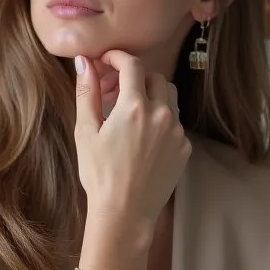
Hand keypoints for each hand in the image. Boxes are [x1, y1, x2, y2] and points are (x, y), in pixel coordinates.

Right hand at [75, 50, 190, 235]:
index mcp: (134, 106)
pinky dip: (160, 121)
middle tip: (115, 91)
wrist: (125, 212)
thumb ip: (87, 92)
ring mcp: (177, 131)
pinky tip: (142, 139)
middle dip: (135, 78)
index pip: (132, 64)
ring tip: (131, 113)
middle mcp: (162, 114)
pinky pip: (175, 123)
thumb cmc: (100, 174)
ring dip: (152, 96)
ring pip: (169, 98)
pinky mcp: (184, 148)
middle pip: (155, 77)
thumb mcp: (86, 131)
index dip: (118, 57)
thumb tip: (85, 62)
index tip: (108, 61)